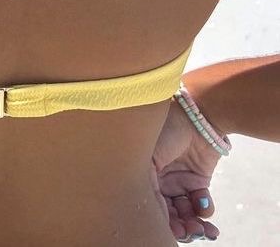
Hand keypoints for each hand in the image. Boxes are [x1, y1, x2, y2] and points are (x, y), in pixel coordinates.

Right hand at [151, 99, 223, 241]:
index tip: (170, 230)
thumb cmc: (165, 130)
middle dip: (180, 227)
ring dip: (194, 224)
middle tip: (191, 232)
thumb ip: (147, 186)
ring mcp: (179, 181)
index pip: (150, 206)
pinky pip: (201, 204)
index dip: (160, 222)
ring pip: (185, 214)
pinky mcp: (198, 180)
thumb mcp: (148, 158)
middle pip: (168, 214)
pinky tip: (203, 204)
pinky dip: (204, 209)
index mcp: (142, 175)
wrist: (196, 114)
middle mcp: (159, 181)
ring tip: (203, 228)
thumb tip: (153, 214)